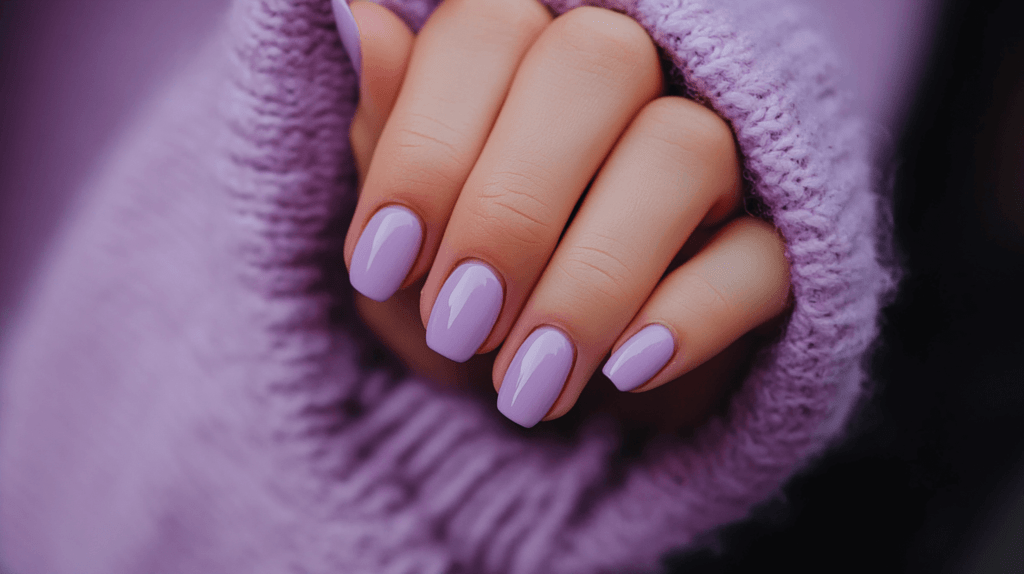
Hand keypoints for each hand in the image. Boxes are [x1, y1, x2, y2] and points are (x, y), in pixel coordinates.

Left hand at [342, 0, 790, 429]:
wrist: (557, 383)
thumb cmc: (472, 293)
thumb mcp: (408, 234)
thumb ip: (388, 130)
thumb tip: (364, 17)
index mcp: (530, 55)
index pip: (487, 31)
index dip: (427, 147)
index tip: (381, 266)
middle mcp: (637, 77)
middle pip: (597, 64)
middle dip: (509, 209)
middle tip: (457, 326)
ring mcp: (723, 152)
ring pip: (683, 149)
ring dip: (591, 278)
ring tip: (526, 383)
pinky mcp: (778, 242)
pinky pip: (763, 254)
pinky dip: (691, 315)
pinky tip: (624, 372)